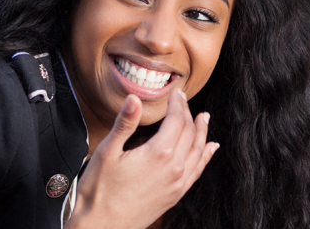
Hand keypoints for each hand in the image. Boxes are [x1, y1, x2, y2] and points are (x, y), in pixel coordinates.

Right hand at [66, 91, 218, 228]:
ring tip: (204, 119)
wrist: (101, 226)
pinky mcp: (175, 196)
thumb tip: (134, 98)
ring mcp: (177, 184)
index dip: (178, 103)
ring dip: (202, 132)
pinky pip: (197, 171)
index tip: (176, 93)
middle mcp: (174, 168)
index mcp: (159, 153)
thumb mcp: (107, 152)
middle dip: (188, 113)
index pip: (177, 120)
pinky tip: (209, 150)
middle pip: (189, 133)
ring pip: (198, 151)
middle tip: (185, 100)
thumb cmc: (100, 191)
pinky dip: (205, 157)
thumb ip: (125, 123)